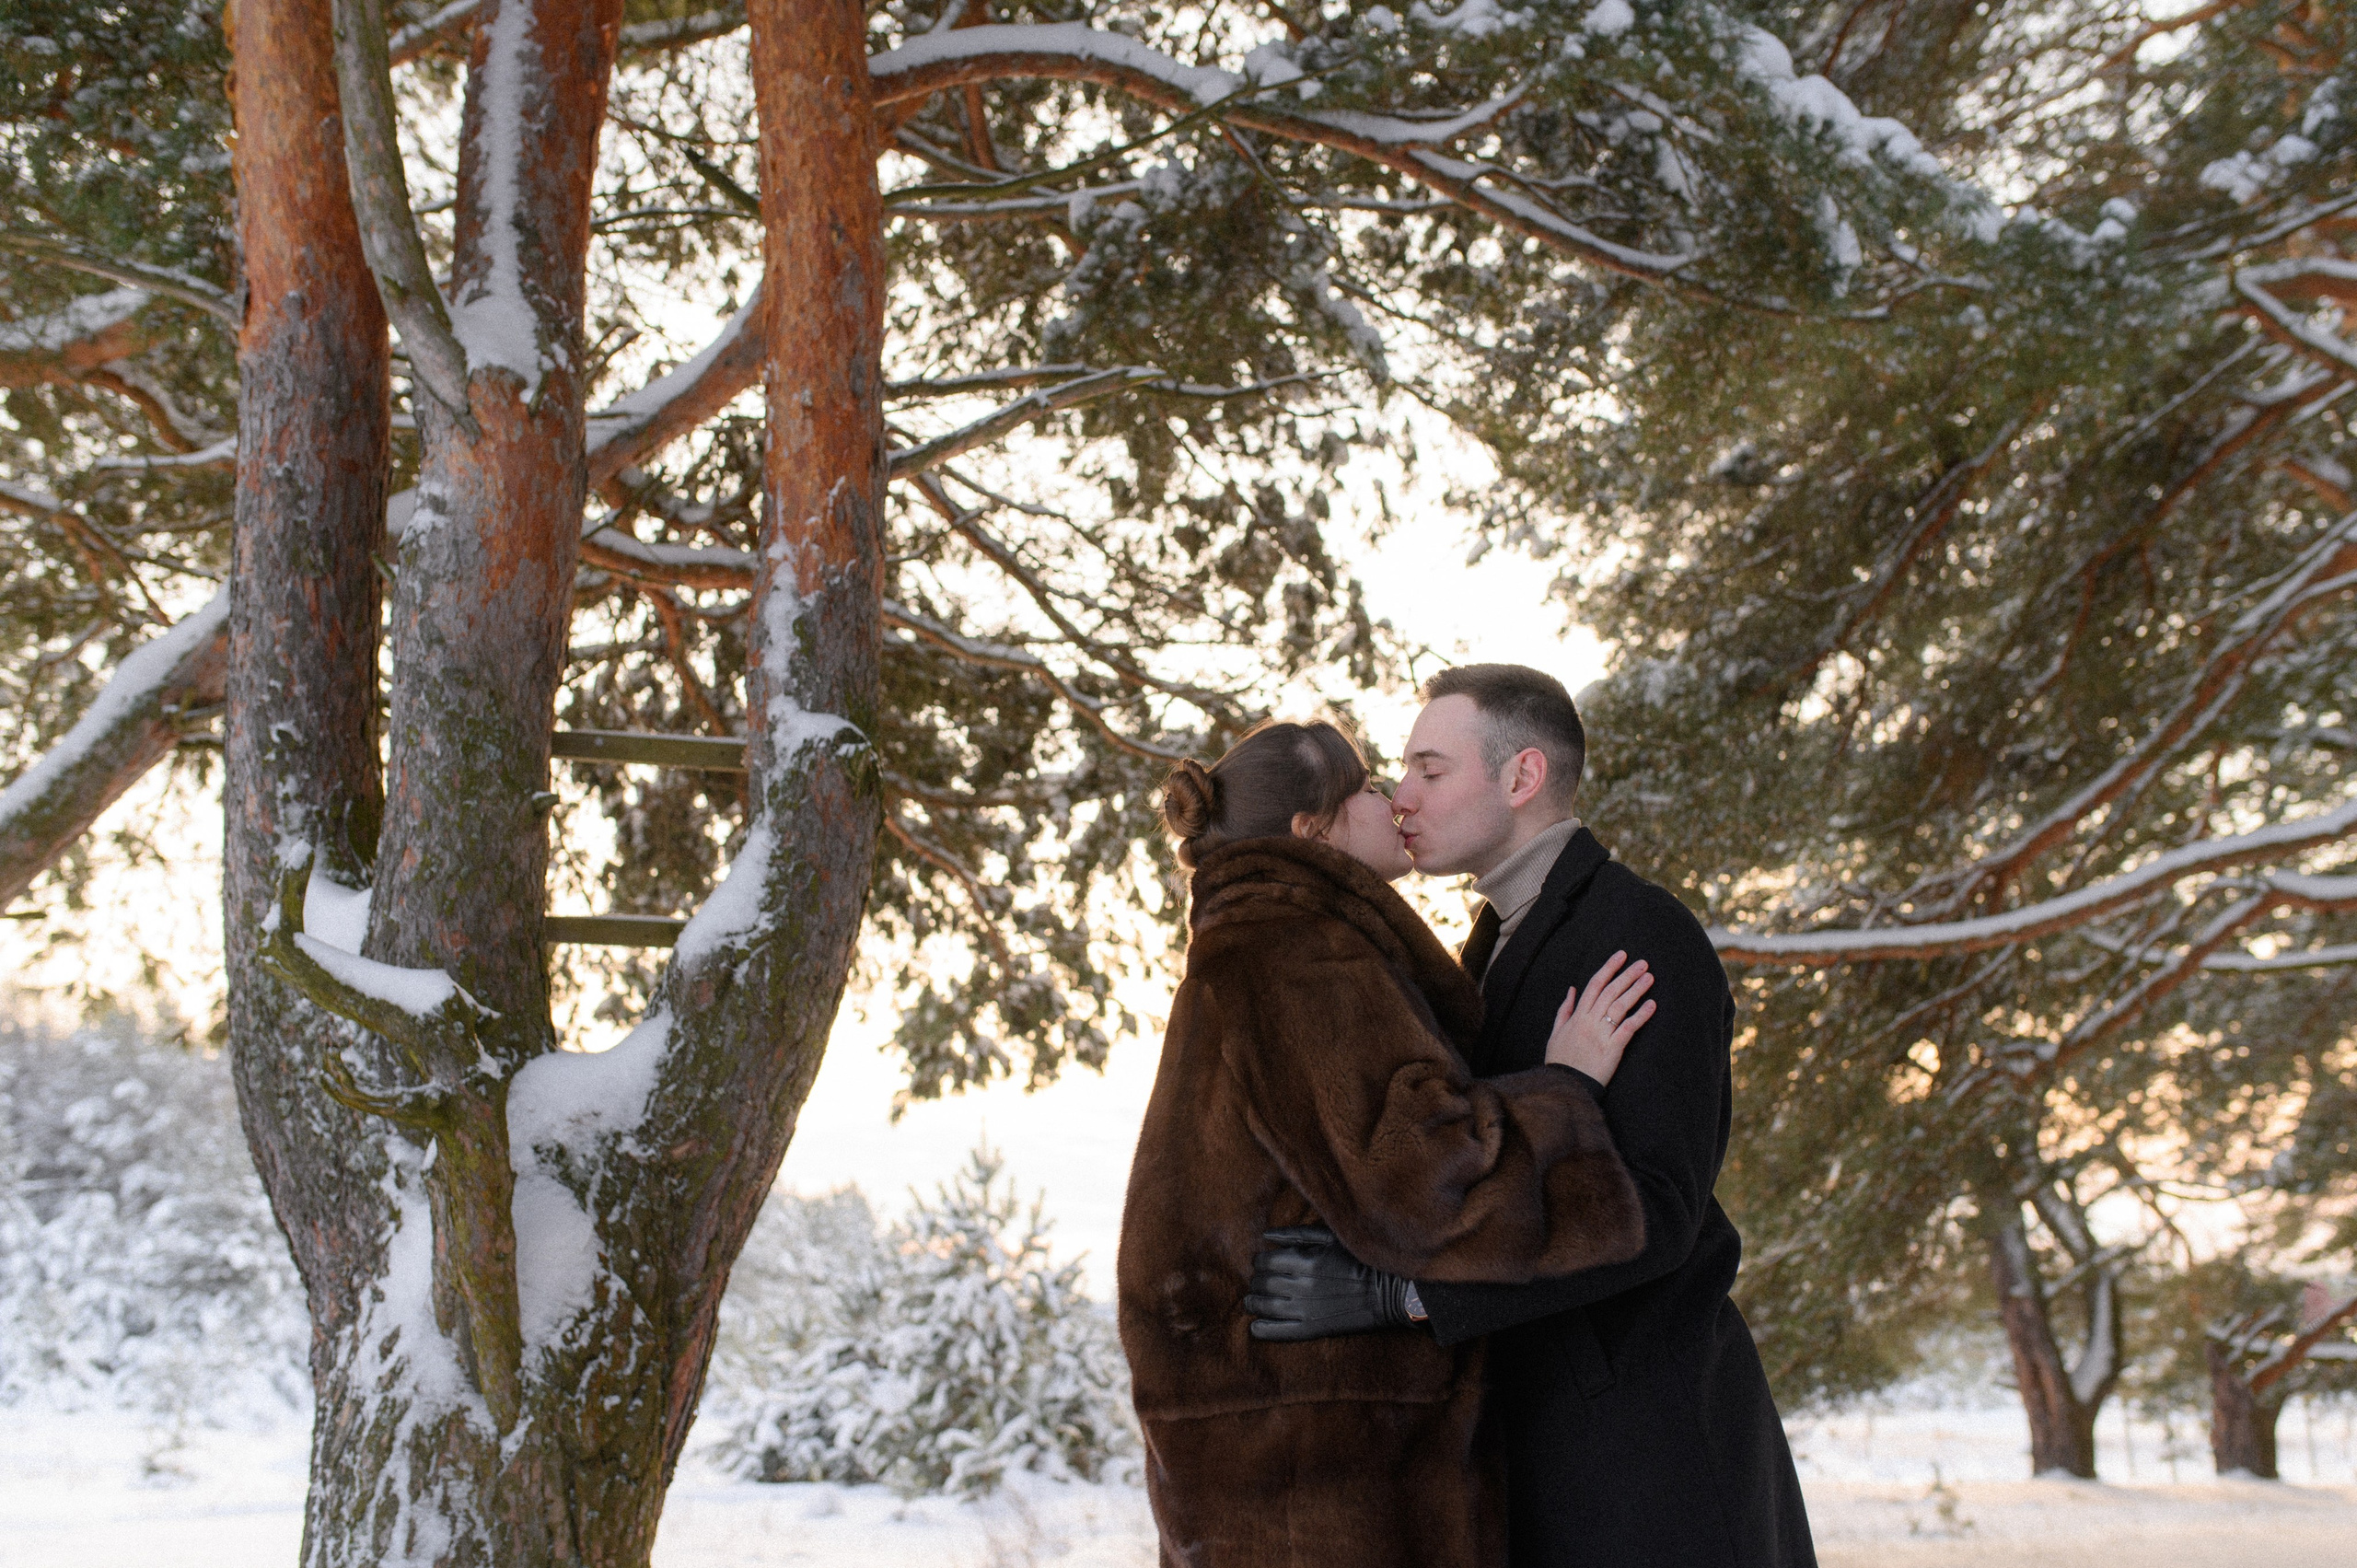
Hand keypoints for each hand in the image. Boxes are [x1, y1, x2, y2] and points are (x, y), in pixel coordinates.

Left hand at [1243, 1225, 1418, 1340]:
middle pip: (1263, 1283)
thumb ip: (1297, 1234)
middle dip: (1256, 1281)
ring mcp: (1307, 1309)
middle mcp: (1303, 1285)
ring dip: (1254, 1303)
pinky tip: (1256, 1326)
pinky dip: (1264, 1330)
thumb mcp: (1331, 1238)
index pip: (1266, 1261)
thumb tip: (1266, 1236)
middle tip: (1257, 1282)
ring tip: (1251, 1302)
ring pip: (1266, 1306)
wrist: (1391, 1291)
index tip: (1262, 1263)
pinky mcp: (1314, 1329)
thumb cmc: (1361, 1258)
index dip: (1259, 1262)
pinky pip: (1280, 1332)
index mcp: (1306, 1260)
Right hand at [1545, 950, 1653, 1086]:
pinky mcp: (1613, 1048)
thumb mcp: (1556, 1033)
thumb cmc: (1560, 1060)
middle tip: (1643, 963)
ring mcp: (1602, 1034)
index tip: (1621, 955)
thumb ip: (1564, 1010)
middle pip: (1611, 992)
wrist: (1566, 1085)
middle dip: (1627, 975)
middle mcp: (1590, 1021)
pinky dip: (1641, 1015)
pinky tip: (1652, 1004)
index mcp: (1577, 1016)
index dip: (1609, 968)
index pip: (1595, 985)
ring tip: (1650, 977)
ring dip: (1636, 990)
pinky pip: (1628, 1028)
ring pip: (1620, 1006)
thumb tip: (1571, 990)